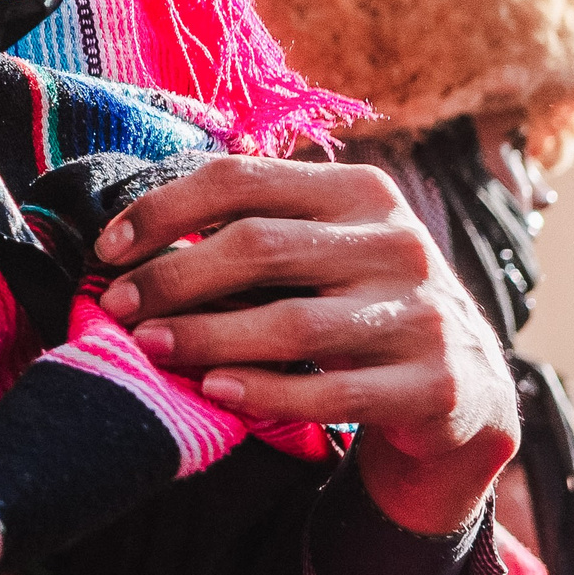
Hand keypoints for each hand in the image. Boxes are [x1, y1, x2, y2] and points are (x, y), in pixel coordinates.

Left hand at [96, 157, 518, 534]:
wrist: (465, 392)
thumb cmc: (358, 307)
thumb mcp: (321, 250)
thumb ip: (251, 228)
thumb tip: (129, 237)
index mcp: (361, 192)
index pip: (242, 179)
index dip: (163, 210)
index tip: (108, 248)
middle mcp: (399, 242)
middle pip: (259, 246)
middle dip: (174, 277)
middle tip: (117, 307)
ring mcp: (425, 314)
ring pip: (292, 323)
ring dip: (206, 336)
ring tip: (149, 346)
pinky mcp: (440, 385)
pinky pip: (335, 394)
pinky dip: (265, 393)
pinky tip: (215, 391)